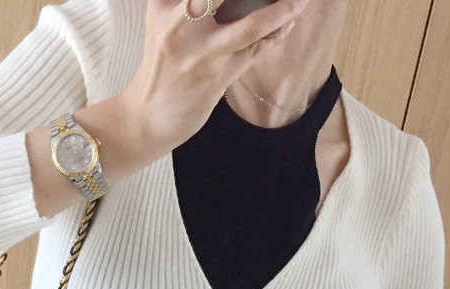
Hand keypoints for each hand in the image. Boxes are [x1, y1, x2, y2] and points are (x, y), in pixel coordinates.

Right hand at [119, 0, 309, 151]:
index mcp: (162, 4)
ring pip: (250, 24)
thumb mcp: (161, 19)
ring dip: (281, 10)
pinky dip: (276, 33)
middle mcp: (179, 25)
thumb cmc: (162, 62)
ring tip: (301, 1)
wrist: (148, 115)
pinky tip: (288, 22)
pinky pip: (255, 50)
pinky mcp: (216, 78)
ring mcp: (200, 54)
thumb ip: (184, 0)